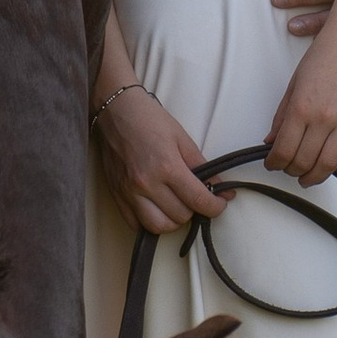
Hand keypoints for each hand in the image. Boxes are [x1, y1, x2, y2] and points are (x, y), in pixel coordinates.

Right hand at [95, 84, 230, 238]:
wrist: (115, 110)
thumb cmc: (148, 119)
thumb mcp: (182, 139)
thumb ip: (202, 167)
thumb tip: (220, 189)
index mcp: (167, 166)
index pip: (198, 200)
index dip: (215, 207)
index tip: (219, 203)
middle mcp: (146, 183)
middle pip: (180, 216)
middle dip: (194, 210)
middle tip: (195, 197)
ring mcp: (129, 192)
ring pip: (158, 227)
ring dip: (173, 220)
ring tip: (176, 205)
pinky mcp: (116, 195)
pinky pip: (135, 224)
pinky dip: (150, 223)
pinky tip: (157, 209)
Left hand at [263, 21, 336, 190]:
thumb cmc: (326, 52)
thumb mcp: (295, 81)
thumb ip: (282, 112)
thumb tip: (271, 138)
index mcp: (301, 107)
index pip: (282, 150)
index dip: (274, 163)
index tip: (274, 164)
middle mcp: (324, 117)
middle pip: (304, 160)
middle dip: (293, 170)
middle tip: (291, 170)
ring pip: (330, 163)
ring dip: (316, 177)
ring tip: (310, 178)